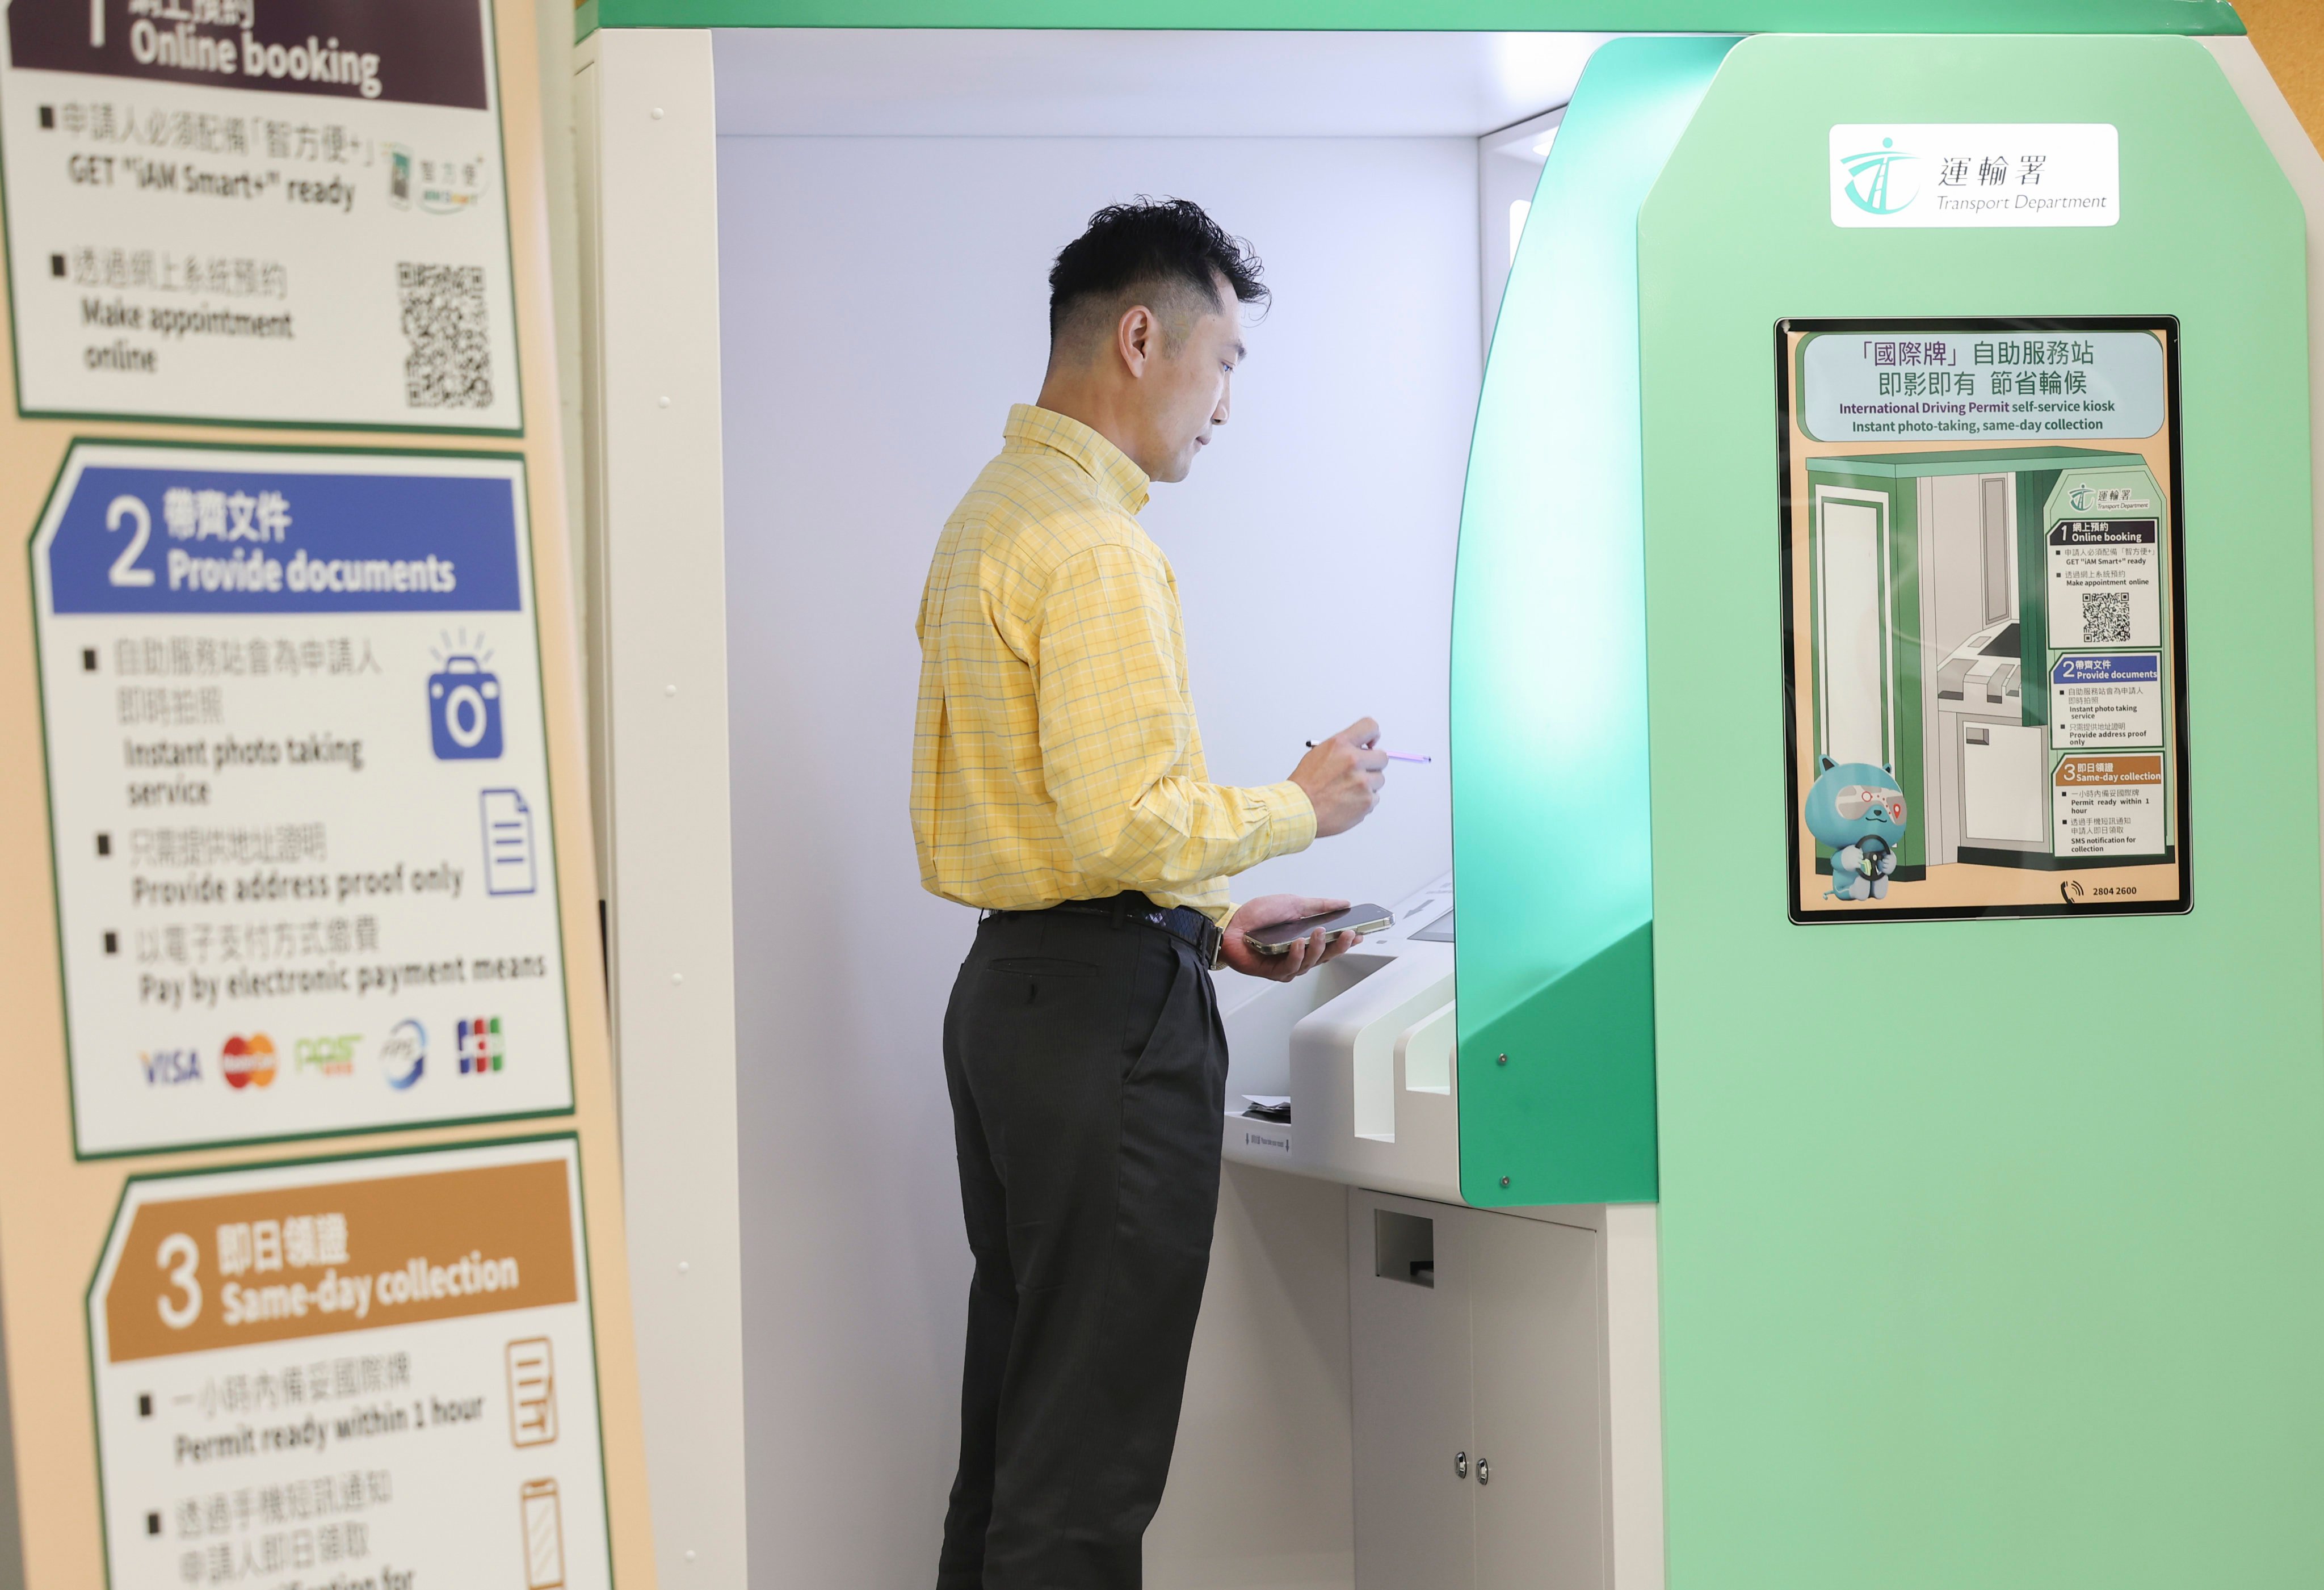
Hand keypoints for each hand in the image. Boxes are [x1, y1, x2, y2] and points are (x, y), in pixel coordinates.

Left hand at [1220, 894, 1361, 982]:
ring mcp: (1287, 965)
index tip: (1361, 933)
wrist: (1230, 924)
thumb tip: (1343, 903)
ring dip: (1318, 947)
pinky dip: (1297, 955)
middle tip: (1350, 934)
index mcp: (1305, 940)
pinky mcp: (1273, 971)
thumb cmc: (1257, 916)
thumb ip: (1318, 906)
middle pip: (1326, 956)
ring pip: (1311, 963)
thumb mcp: (1293, 903)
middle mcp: (1298, 955)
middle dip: (1340, 946)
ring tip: (1320, 933)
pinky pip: (1290, 967)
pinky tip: (1298, 943)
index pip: (1331, 944)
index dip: (1347, 941)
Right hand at [1290, 718, 1387, 837]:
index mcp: (1341, 745)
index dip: (1372, 735)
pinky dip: (1364, 801)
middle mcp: (1353, 760)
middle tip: (1358, 772)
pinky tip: (1347, 801)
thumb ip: (1343, 748)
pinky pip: (1374, 798)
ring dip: (1368, 784)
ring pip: (1379, 779)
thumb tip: (1363, 747)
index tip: (1370, 744)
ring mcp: (1362, 782)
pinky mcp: (1367, 801)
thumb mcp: (1319, 754)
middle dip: (1372, 764)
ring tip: (1347, 790)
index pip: (1370, 727)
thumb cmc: (1305, 784)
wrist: (1299, 810)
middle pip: (1382, 757)